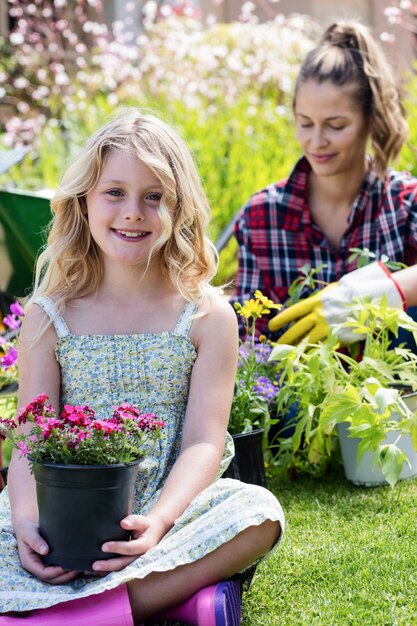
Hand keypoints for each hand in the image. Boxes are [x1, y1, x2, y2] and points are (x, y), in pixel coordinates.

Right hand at [14, 518, 77, 583]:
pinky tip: (74, 564)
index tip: (66, 566)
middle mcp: (36, 566)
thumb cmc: (27, 529)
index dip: (55, 572)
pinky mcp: (48, 562)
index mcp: (30, 563)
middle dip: (64, 576)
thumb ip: (35, 541)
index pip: (43, 573)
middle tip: (77, 569)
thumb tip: (45, 551)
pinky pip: (57, 569)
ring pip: (55, 577)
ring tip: (78, 568)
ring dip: (66, 575)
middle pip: (51, 578)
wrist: (27, 525)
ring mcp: (42, 565)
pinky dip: (66, 570)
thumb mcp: (29, 533)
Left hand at [91, 513, 165, 572]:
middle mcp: (140, 558)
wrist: (152, 534)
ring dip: (106, 571)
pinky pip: (117, 570)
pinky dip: (106, 572)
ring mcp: (134, 563)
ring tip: (91, 570)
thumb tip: (123, 523)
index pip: (130, 548)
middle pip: (123, 563)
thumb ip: (134, 521)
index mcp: (145, 546)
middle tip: (95, 565)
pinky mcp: (128, 565)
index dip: (117, 548)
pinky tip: (94, 572)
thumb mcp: (143, 521)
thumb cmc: (146, 526)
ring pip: (119, 570)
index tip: (103, 546)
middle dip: (109, 565)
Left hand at [268, 262, 404, 343]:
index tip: (271, 327)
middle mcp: (320, 314)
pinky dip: (314, 353)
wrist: (371, 299)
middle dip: (285, 339)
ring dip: (296, 349)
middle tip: (275, 346)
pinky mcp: (339, 336)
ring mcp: (329, 326)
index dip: (281, 319)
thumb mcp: (332, 293)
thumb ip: (318, 303)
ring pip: (308, 341)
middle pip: (298, 329)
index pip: (294, 311)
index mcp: (317, 301)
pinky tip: (306, 359)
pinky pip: (323, 347)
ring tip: (287, 355)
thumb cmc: (351, 294)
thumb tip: (306, 312)